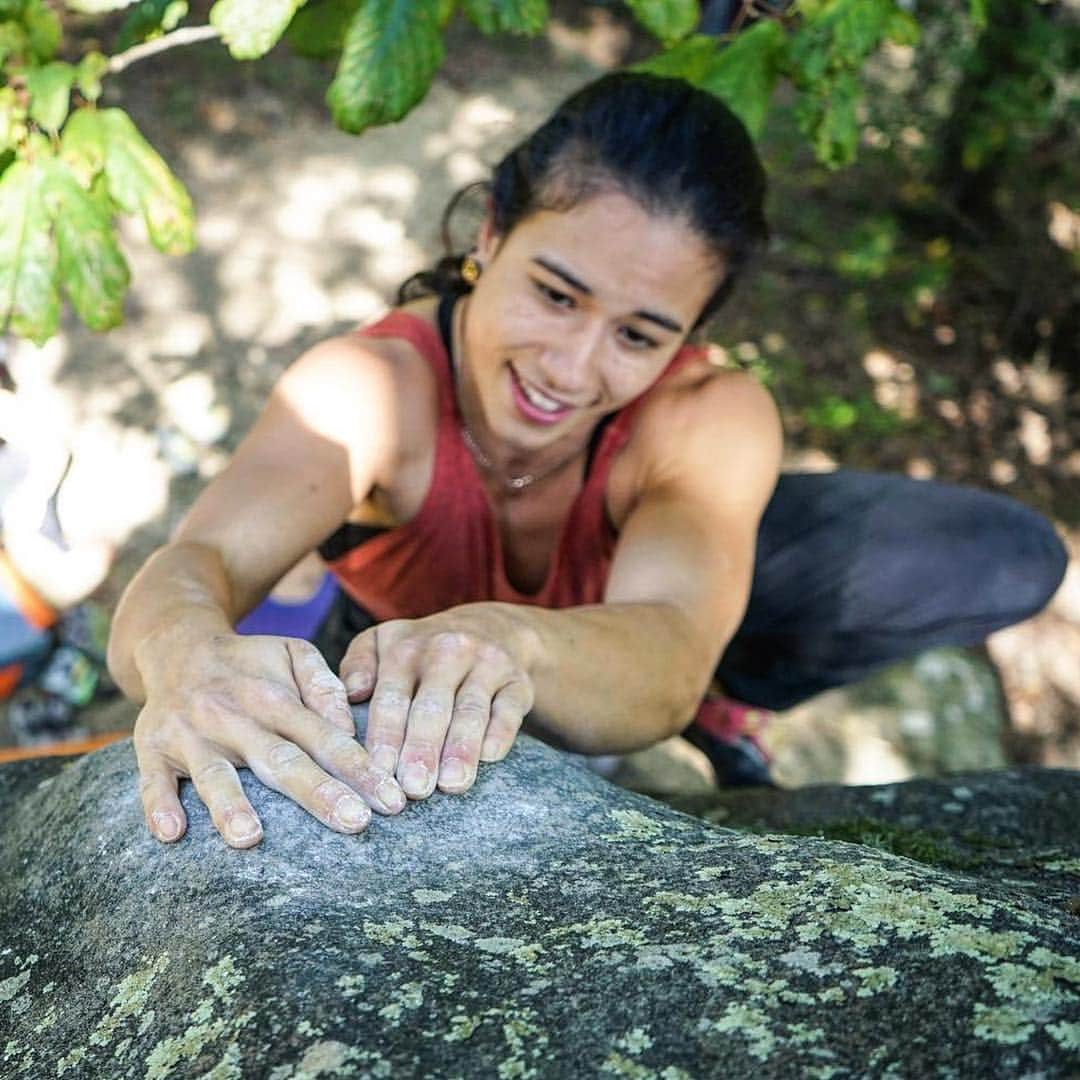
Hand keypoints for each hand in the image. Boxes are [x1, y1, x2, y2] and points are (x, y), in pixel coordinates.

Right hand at [133, 633, 406, 846]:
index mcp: (275, 697)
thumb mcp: (293, 654)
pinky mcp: (152, 749)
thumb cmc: (250, 664)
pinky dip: (158, 806)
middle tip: (355, 822)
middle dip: (318, 792)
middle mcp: (235, 717)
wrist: (176, 646)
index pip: (324, 736)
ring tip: (250, 837)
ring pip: (214, 773)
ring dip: (230, 805)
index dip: (359, 768)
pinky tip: (172, 833)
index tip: (391, 800)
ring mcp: (191, 735)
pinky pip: (151, 780)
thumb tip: (348, 726)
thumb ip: (325, 686)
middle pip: (280, 760)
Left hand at [339, 609, 533, 799]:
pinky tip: (489, 757)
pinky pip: (509, 709)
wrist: (491, 628)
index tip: (378, 772)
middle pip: (432, 707)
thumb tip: (351, 693)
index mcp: (406, 648)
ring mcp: (486, 664)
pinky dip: (500, 733)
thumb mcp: (383, 642)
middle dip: (422, 749)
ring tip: (451, 785)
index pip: (392, 697)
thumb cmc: (423, 650)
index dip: (385, 736)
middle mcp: (447, 651)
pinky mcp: (518, 681)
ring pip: (471, 710)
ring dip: (460, 748)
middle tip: (414, 790)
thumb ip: (358, 665)